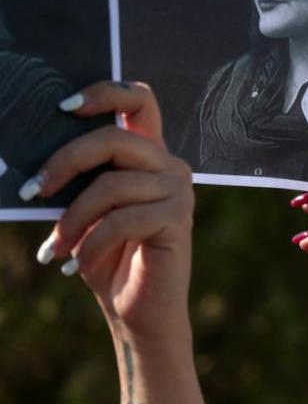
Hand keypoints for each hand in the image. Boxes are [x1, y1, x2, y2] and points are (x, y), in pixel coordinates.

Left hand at [27, 81, 201, 403]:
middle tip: (33, 191)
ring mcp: (178, 190)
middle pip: (115, 139)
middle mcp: (169, 165)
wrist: (136, 311)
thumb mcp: (86, 211)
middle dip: (66, 162)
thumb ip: (81, 179)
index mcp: (149, 155)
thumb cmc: (107, 257)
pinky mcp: (178, 218)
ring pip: (111, 185)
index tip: (64, 107)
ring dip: (72, 220)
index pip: (139, 100)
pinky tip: (76, 266)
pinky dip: (90, 245)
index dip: (105, 92)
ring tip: (56, 249)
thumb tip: (41, 162)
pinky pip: (122, 220)